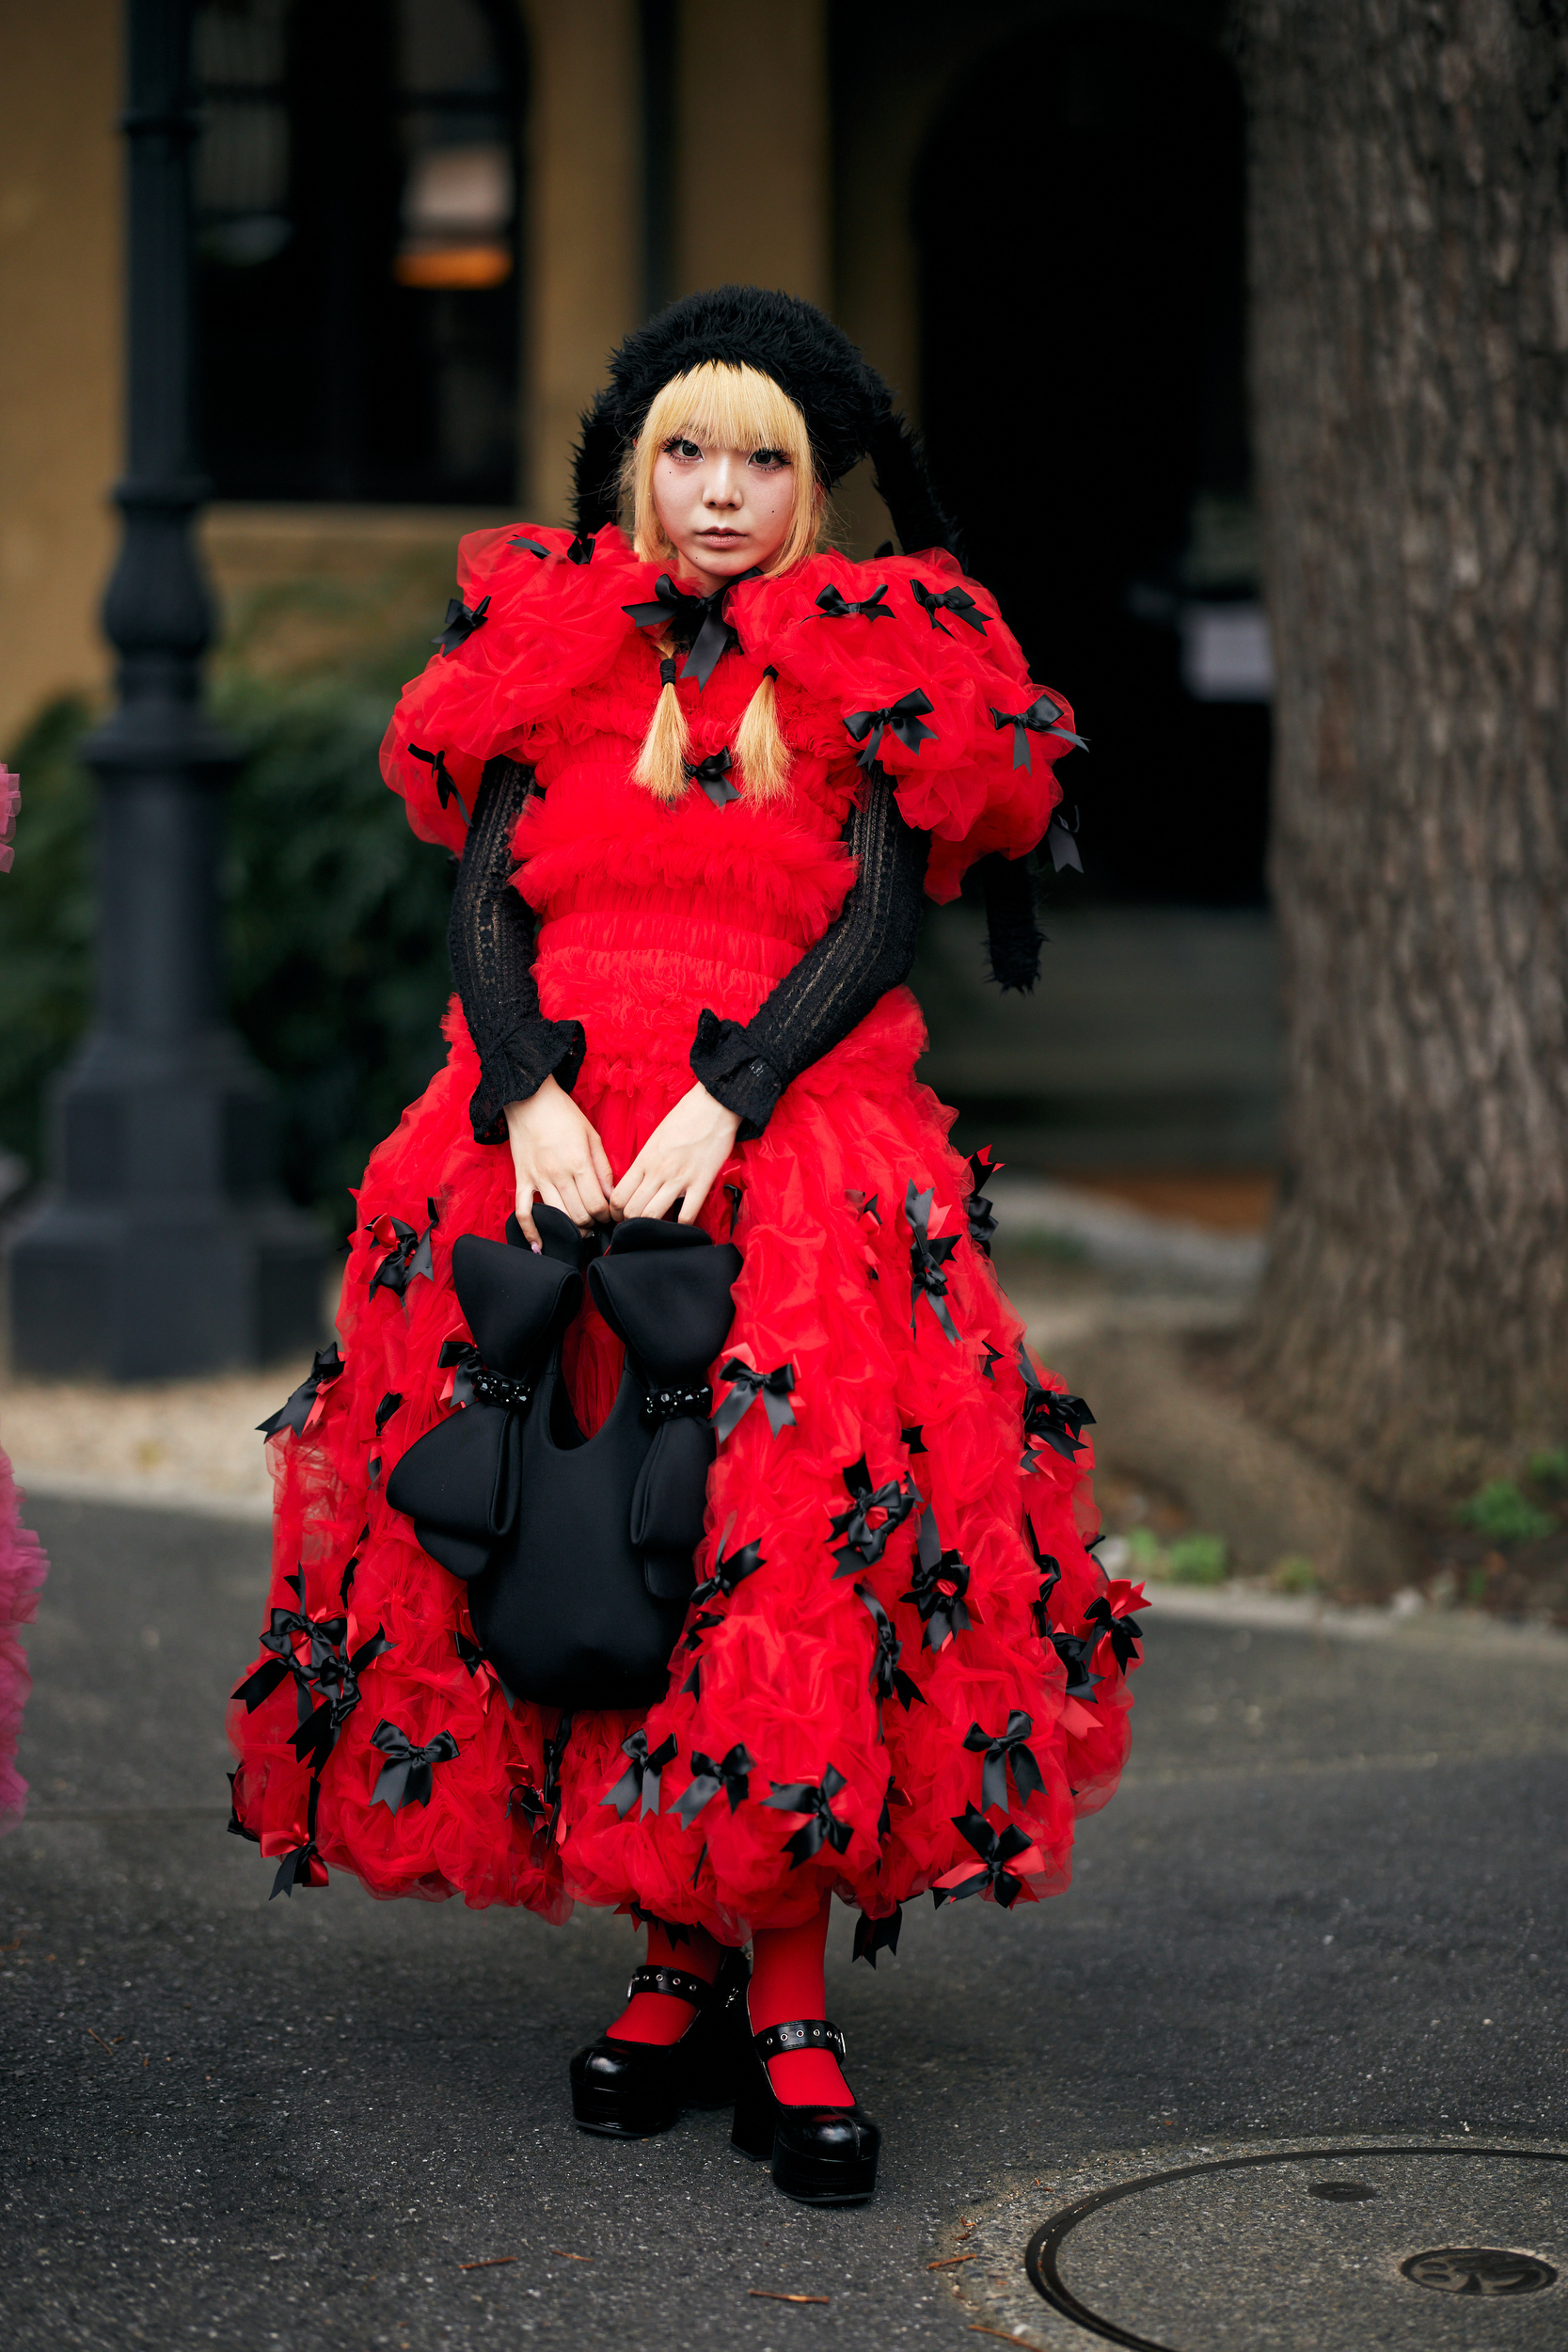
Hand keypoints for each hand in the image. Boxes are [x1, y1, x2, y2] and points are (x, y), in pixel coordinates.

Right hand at [504, 1075, 615, 1243]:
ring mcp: (537, 1178)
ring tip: (581, 1227)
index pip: (597, 1204)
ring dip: (572, 1228)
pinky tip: (540, 1244)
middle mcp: (557, 1174)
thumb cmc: (564, 1114)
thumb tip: (611, 1195)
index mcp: (578, 1162)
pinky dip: (531, 1231)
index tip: (611, 1215)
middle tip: (598, 1221)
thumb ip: (603, 1167)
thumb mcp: (592, 1135)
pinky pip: (522, 1211)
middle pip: (579, 1215)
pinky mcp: (521, 1179)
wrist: (529, 1097)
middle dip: (592, 1223)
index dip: (607, 1215)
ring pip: (557, 1216)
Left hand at [610, 1082, 741, 1225]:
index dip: (615, 1212)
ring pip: (653, 1215)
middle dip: (630, 1223)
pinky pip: (687, 1215)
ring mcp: (679, 1178)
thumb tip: (636, 1184)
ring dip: (651, 1227)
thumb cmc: (684, 1119)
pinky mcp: (701, 1182)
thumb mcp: (655, 1139)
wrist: (713, 1106)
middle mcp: (657, 1171)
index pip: (619, 1196)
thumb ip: (645, 1162)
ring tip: (655, 1228)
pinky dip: (681, 1225)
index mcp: (644, 1160)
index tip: (620, 1217)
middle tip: (635, 1226)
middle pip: (632, 1210)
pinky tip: (681, 1223)